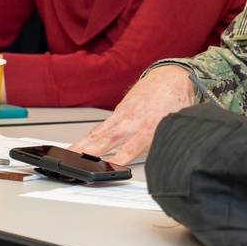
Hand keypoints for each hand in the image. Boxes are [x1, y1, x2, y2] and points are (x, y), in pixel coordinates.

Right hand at [69, 65, 194, 165]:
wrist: (172, 75)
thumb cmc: (176, 99)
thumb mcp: (178, 123)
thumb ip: (168, 141)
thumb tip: (168, 160)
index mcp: (149, 127)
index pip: (131, 148)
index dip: (118, 160)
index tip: (107, 170)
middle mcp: (133, 121)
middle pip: (107, 140)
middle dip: (90, 153)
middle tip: (74, 163)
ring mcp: (124, 114)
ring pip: (99, 132)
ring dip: (82, 145)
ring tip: (68, 155)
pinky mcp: (120, 109)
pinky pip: (102, 125)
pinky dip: (89, 135)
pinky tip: (79, 144)